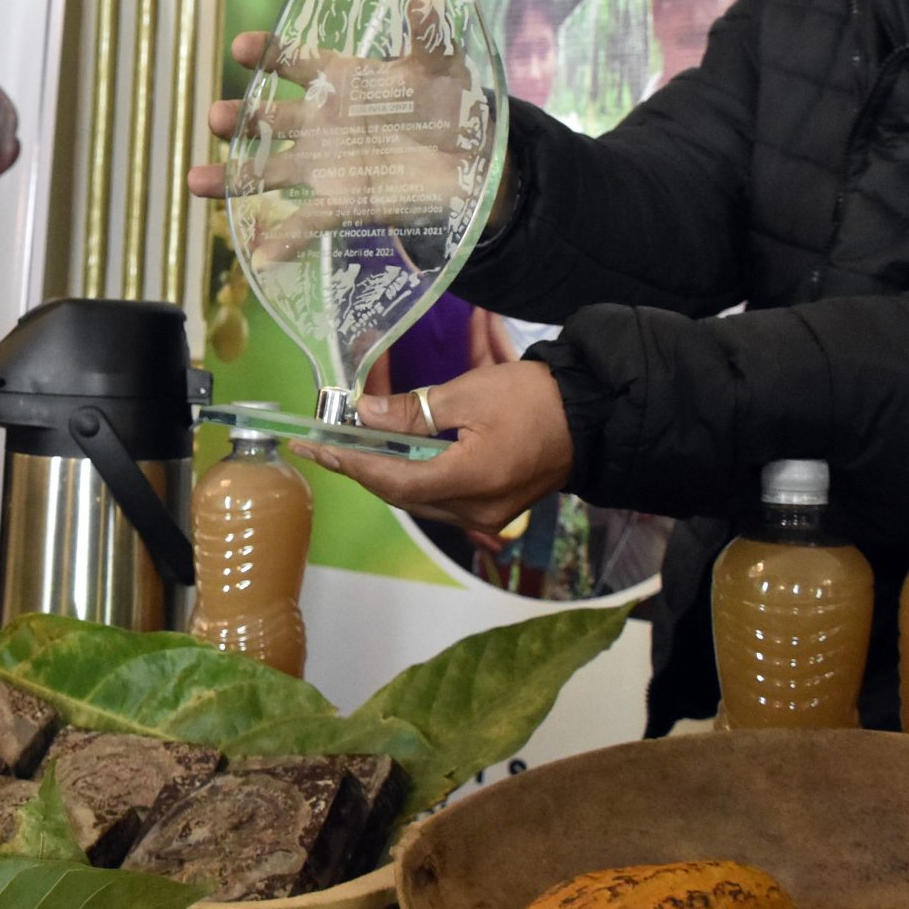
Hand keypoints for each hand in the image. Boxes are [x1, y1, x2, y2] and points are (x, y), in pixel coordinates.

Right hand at [186, 32, 499, 268]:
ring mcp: (325, 164)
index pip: (294, 60)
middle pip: (267, 118)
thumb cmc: (450, 104)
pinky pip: (304, 221)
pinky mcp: (340, 203)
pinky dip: (283, 240)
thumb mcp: (441, 64)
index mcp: (341, 80)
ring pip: (268, 170)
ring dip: (233, 177)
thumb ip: (428, 30)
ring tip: (196, 183)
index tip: (240, 48)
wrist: (468, 161)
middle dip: (238, 118)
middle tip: (214, 118)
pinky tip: (259, 254)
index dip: (267, 53)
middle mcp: (322, 122)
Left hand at [299, 360, 574, 531]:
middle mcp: (475, 510)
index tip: (315, 447)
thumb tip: (364, 416)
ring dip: (381, 474)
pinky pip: (438, 497)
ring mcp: (485, 516)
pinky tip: (388, 458)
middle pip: (402, 494)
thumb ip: (413, 410)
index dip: (353, 463)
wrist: (594, 418)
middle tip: (322, 446)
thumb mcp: (470, 393)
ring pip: (417, 499)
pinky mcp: (491, 509)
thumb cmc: (536, 398)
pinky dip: (409, 477)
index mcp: (472, 481)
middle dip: (359, 469)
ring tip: (345, 450)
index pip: (395, 480)